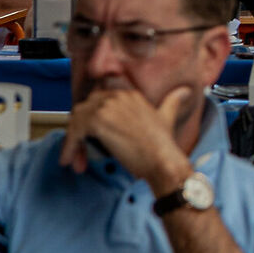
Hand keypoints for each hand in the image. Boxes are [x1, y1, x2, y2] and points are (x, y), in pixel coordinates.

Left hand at [62, 80, 195, 186]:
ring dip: (73, 141)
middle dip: (79, 131)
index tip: (91, 140)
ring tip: (75, 159)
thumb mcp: (167, 117)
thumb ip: (172, 102)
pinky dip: (69, 147)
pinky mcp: (97, 121)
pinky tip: (70, 160)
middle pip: (84, 110)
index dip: (91, 122)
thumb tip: (184, 91)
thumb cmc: (162, 146)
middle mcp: (117, 96)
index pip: (98, 103)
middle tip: (80, 151)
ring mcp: (106, 107)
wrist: (162, 161)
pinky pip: (74, 132)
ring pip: (76, 121)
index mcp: (130, 95)